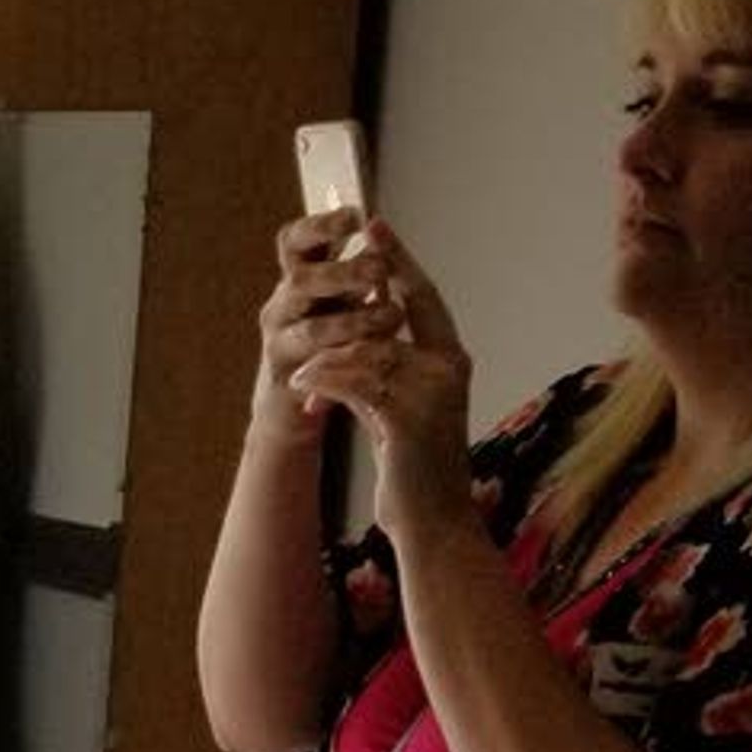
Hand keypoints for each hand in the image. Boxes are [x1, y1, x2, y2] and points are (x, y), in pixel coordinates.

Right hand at [250, 208, 395, 449]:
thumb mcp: (340, 299)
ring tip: (390, 318)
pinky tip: (373, 353)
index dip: (322, 225)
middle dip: (342, 272)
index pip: (296, 240)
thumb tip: (382, 230)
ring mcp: (280, 342)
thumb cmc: (326, 343)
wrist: (290, 405)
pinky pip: (317, 369)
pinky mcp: (287, 378)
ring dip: (354, 321)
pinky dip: (349, 358)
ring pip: (312, 327)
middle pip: (300, 278)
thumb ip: (356, 270)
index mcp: (298, 278)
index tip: (357, 216)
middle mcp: (283, 305)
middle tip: (378, 270)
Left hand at [289, 221, 475, 540]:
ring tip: (300, 368)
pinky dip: (326, 383)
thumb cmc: (414, 469)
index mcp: (451, 360)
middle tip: (334, 261)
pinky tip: (305, 391)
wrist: (434, 522)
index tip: (375, 229)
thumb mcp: (400, 410)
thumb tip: (354, 347)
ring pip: (371, 348)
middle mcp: (449, 368)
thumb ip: (384, 374)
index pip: (425, 297)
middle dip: (367, 283)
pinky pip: (358, 384)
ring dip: (329, 354)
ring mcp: (432, 392)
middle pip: (403, 308)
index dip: (400, 261)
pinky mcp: (408, 419)